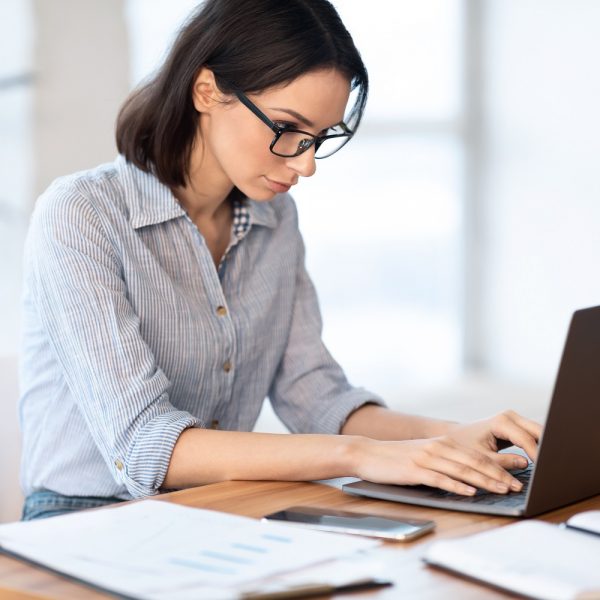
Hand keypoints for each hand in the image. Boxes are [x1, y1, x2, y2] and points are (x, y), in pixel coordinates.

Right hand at [351, 410, 541, 495]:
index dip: (500, 465)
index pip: (478, 455)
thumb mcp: (425, 454)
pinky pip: (441, 479)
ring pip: (462, 470)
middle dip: (499, 475)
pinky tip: (470, 493)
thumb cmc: (398, 458)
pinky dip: (458, 486)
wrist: (368, 453)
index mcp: (444, 443)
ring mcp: (427, 458)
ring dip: (485, 481)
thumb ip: (447, 460)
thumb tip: (471, 475)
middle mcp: (439, 447)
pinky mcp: (416, 470)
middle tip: (517, 486)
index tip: (518, 475)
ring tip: (502, 490)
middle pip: (475, 462)